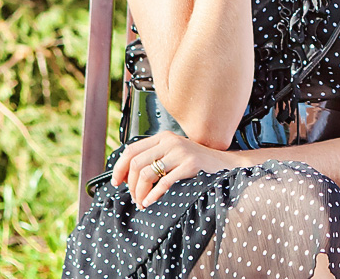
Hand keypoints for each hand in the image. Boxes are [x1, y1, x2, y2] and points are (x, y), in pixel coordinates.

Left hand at [111, 130, 238, 208]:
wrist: (223, 164)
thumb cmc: (195, 163)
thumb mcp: (173, 153)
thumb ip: (154, 158)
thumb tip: (126, 176)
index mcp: (163, 138)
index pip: (131, 150)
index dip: (119, 168)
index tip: (116, 183)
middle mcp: (170, 142)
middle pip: (136, 164)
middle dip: (131, 185)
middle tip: (134, 197)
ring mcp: (181, 152)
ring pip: (147, 174)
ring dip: (139, 192)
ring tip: (142, 202)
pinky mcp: (191, 164)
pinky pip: (164, 182)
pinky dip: (153, 195)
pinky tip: (150, 201)